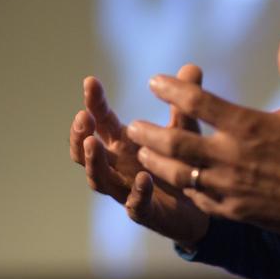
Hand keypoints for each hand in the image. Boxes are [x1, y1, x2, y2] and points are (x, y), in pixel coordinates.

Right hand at [67, 66, 209, 248]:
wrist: (199, 206)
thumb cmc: (180, 163)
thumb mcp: (183, 129)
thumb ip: (183, 102)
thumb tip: (192, 66)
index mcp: (123, 143)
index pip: (101, 121)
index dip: (94, 102)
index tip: (91, 81)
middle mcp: (118, 166)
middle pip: (85, 152)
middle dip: (80, 135)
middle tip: (83, 117)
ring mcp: (127, 190)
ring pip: (100, 179)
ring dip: (94, 162)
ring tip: (93, 144)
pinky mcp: (145, 212)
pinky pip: (135, 206)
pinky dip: (137, 193)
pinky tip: (144, 178)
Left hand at [127, 34, 279, 235]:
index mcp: (247, 126)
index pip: (198, 102)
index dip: (172, 89)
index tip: (154, 81)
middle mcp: (231, 157)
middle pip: (176, 142)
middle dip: (149, 133)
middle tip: (131, 126)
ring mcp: (230, 187)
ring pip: (180, 175)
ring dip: (157, 162)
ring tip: (143, 154)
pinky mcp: (236, 211)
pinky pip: (199, 199)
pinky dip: (184, 189)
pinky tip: (177, 183)